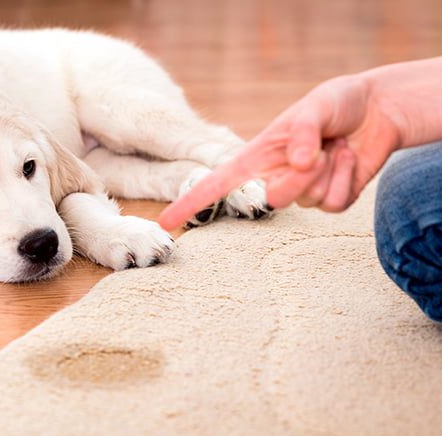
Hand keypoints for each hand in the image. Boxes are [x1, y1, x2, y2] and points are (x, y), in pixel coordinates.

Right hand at [158, 73, 400, 229]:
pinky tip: (350, 159)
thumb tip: (298, 163)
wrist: (379, 110)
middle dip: (300, 179)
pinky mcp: (329, 199)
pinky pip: (334, 204)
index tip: (167, 222)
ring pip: (308, 201)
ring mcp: (302, 192)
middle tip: (322, 151)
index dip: (190, 202)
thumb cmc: (338, 103)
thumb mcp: (318, 105)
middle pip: (273, 200)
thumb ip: (304, 132)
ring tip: (337, 147)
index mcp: (257, 156)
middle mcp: (274, 176)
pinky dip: (348, 178)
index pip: (216, 183)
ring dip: (330, 171)